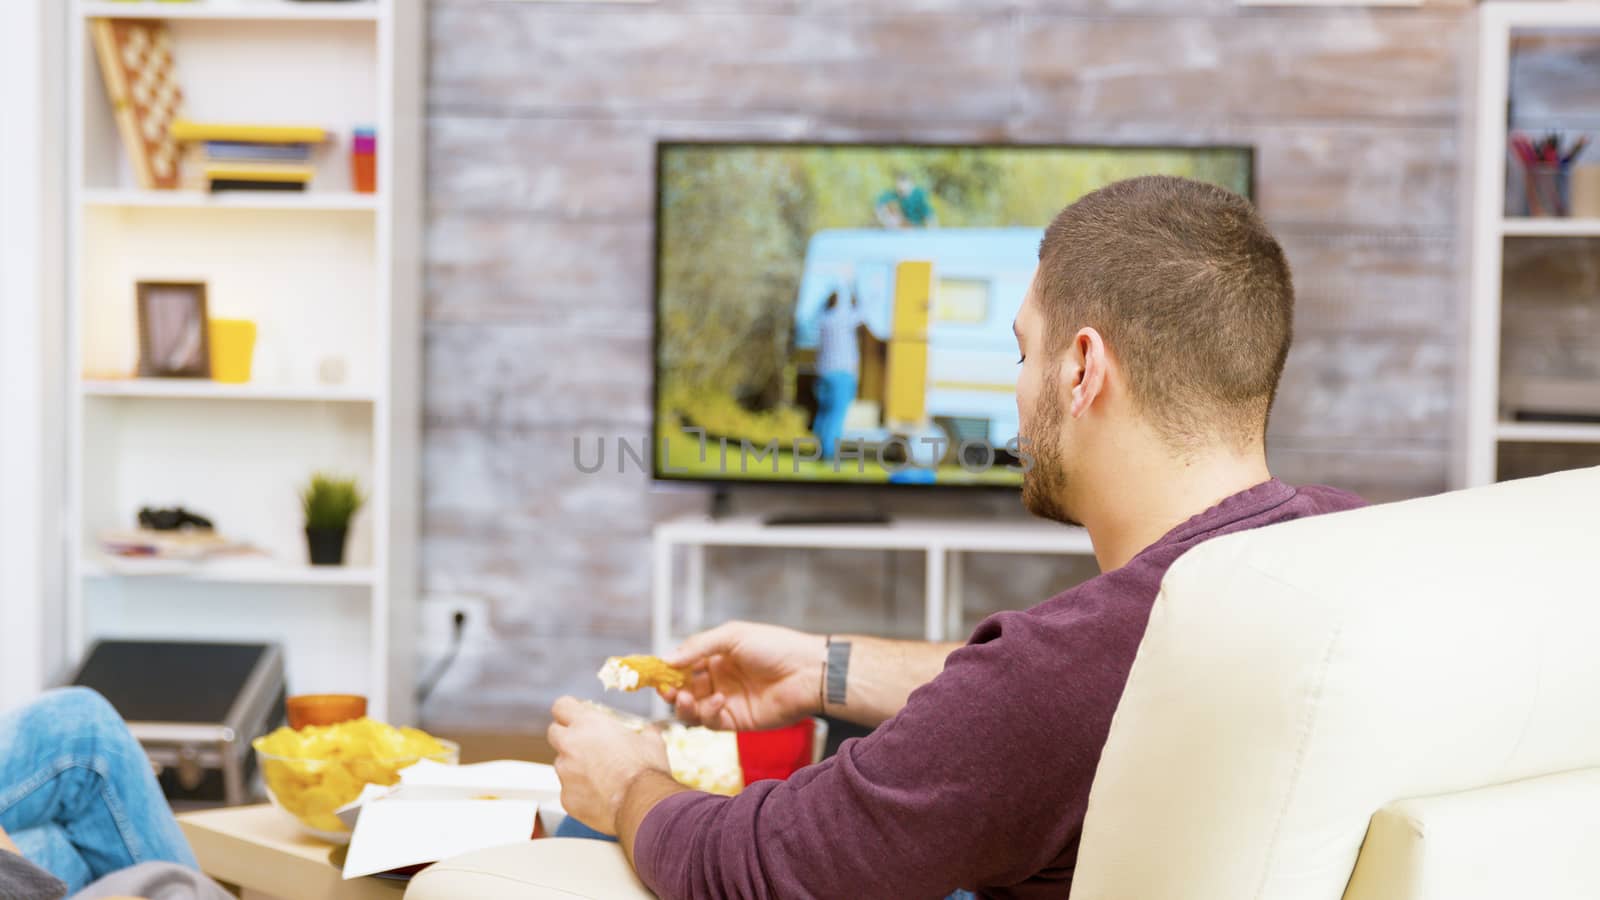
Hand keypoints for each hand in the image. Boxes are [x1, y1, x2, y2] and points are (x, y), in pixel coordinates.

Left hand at [547, 696, 669, 835]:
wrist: (642, 804)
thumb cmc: (646, 770)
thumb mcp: (651, 741)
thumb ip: (644, 732)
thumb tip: (650, 731)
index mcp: (588, 724)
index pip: (561, 706)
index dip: (568, 710)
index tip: (574, 714)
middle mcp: (570, 745)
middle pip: (554, 733)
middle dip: (566, 736)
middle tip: (585, 744)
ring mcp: (565, 773)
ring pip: (562, 764)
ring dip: (574, 766)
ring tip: (599, 776)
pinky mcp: (566, 798)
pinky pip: (569, 790)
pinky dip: (580, 791)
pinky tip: (600, 795)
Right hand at [660, 621, 825, 730]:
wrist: (807, 672)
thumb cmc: (775, 646)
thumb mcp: (733, 636)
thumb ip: (698, 647)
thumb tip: (666, 659)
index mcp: (717, 656)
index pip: (683, 664)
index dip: (666, 669)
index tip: (651, 672)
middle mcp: (718, 679)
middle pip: (683, 689)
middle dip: (670, 690)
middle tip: (664, 689)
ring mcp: (726, 700)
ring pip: (692, 709)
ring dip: (683, 704)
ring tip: (683, 697)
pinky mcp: (736, 720)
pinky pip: (711, 721)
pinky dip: (707, 712)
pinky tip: (717, 700)